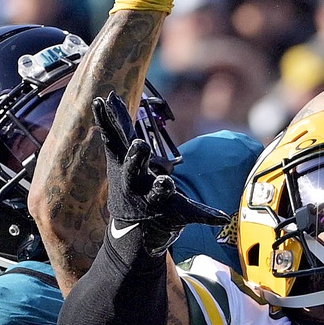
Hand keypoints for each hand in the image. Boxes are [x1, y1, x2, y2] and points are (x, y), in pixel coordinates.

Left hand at [93, 93, 228, 255]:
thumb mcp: (182, 215)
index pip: (161, 192)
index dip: (163, 187)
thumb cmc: (164, 216)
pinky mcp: (117, 158)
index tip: (165, 183)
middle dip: (137, 158)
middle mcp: (135, 183)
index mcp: (154, 197)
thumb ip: (201, 215)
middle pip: (135, 170)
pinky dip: (106, 119)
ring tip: (104, 103)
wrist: (134, 224)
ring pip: (118, 147)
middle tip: (140, 145)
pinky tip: (100, 100)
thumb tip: (224, 219)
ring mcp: (123, 170)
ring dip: (113, 126)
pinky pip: (111, 135)